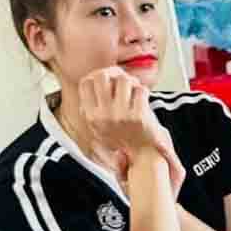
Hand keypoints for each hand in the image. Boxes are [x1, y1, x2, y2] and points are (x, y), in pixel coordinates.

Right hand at [80, 66, 184, 194]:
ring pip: (125, 80)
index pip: (86, 82)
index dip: (97, 75)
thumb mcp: (98, 126)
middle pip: (103, 75)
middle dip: (115, 74)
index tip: (107, 77)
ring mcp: (121, 115)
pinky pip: (141, 90)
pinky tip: (143, 99)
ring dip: (132, 83)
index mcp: (91, 116)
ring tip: (135, 91)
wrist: (142, 156)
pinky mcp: (138, 116)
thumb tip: (94, 76)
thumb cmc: (123, 139)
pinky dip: (144, 92)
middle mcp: (104, 115)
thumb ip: (93, 105)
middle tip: (123, 80)